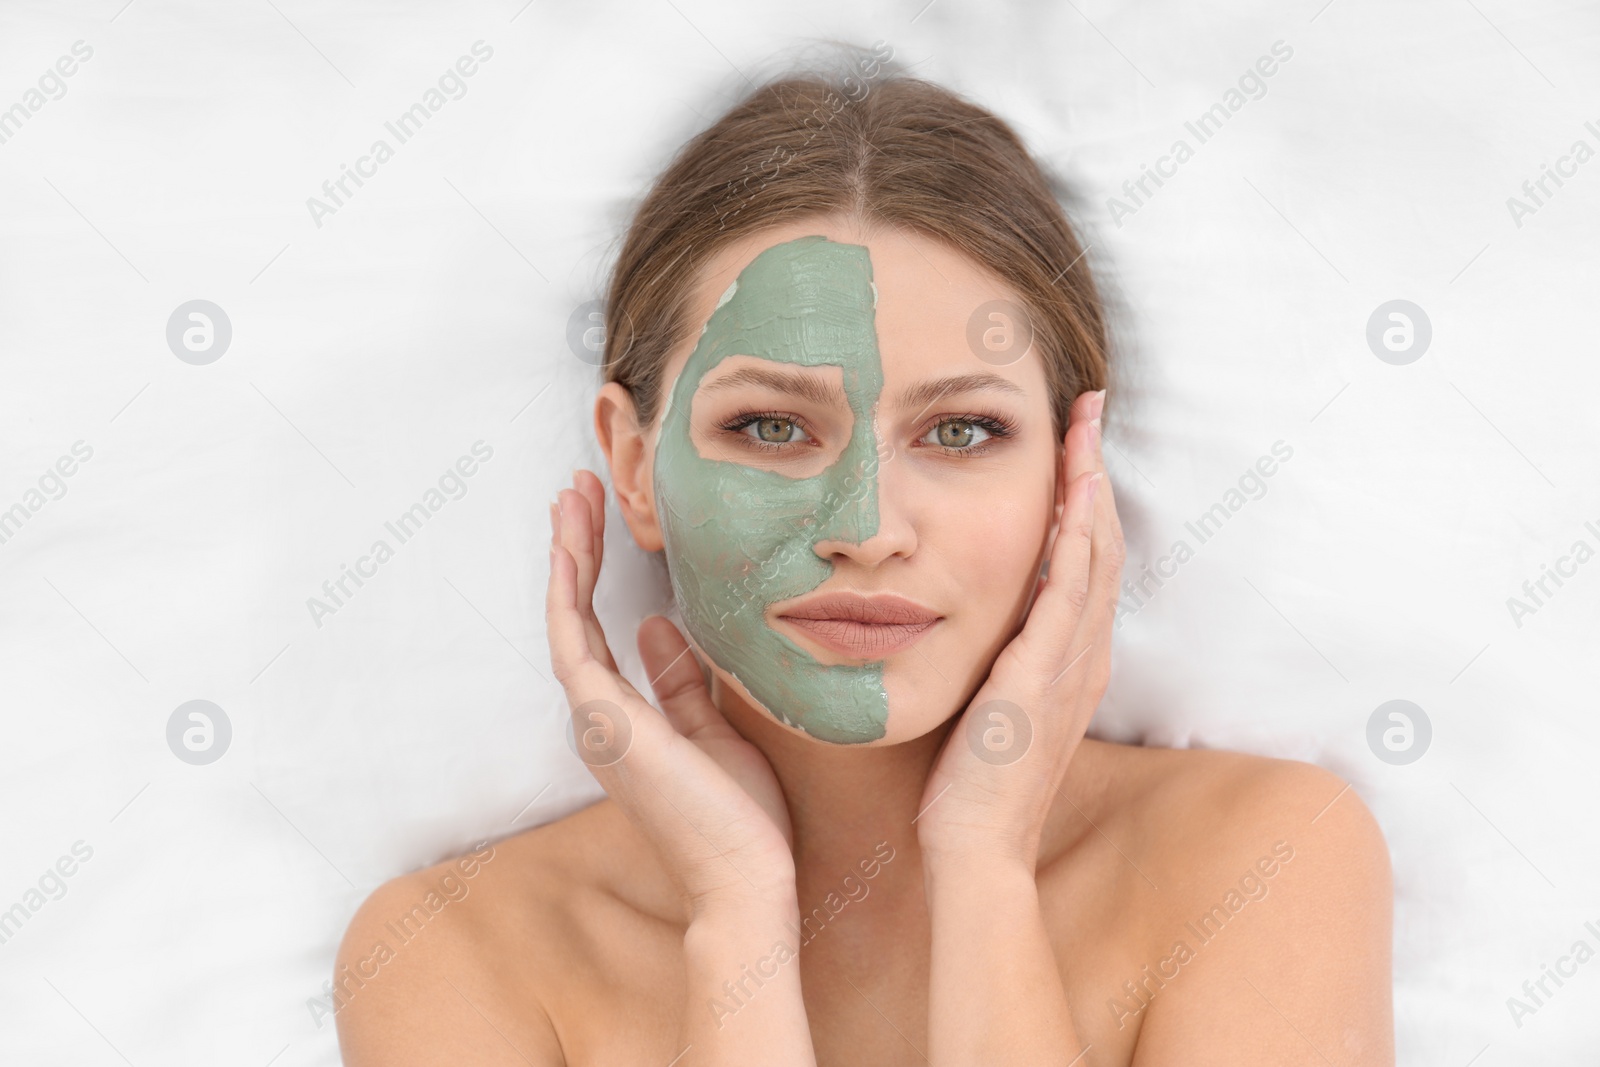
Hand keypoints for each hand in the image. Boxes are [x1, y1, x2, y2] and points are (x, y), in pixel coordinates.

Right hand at [547, 470, 796, 914]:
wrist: (746, 877)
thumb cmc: (740, 818)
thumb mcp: (716, 731)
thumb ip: (681, 682)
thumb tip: (659, 627)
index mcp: (624, 720)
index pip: (598, 630)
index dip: (593, 571)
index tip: (601, 517)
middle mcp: (600, 717)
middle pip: (573, 615)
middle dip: (574, 547)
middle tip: (576, 488)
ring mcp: (596, 720)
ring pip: (566, 619)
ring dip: (567, 553)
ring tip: (571, 495)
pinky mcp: (605, 721)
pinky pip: (574, 640)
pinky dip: (568, 589)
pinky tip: (573, 543)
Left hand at [914, 389, 1124, 866]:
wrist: (975, 848)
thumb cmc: (973, 783)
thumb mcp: (993, 705)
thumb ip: (1000, 659)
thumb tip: (980, 617)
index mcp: (1072, 661)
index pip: (1088, 562)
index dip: (1087, 498)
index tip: (1075, 442)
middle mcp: (1084, 657)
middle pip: (1103, 545)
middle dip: (1096, 472)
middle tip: (1089, 409)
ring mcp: (1069, 668)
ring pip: (1093, 559)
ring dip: (1091, 488)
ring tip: (1084, 429)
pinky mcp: (1041, 679)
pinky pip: (1067, 596)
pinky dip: (1076, 541)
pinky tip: (1072, 497)